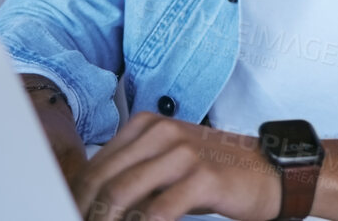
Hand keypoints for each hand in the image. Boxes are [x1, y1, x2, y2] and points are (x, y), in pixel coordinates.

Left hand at [72, 113, 279, 220]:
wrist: (267, 173)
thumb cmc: (213, 174)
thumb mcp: (166, 166)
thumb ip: (132, 175)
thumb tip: (91, 203)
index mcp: (146, 125)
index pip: (96, 164)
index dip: (77, 197)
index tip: (70, 215)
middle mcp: (162, 132)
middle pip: (104, 178)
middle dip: (87, 210)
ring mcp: (183, 152)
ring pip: (123, 192)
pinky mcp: (203, 177)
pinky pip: (158, 211)